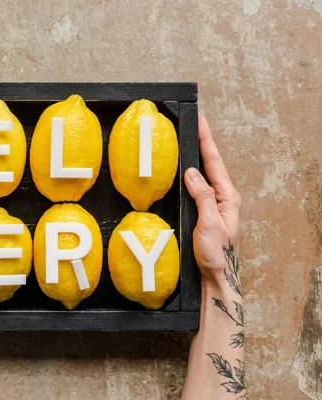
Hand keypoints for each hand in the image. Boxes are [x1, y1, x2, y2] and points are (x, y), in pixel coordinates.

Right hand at [184, 114, 241, 285]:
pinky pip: (197, 186)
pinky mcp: (204, 210)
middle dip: (202, 142)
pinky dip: (190, 173)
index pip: (214, 162)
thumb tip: (192, 172)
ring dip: (197, 156)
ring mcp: (214, 203)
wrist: (214, 276)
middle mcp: (223, 196)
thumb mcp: (210, 224)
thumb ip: (203, 197)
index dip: (206, 140)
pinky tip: (183, 170)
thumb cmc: (215, 254)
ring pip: (204, 173)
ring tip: (189, 139)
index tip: (200, 121)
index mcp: (227, 196)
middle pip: (211, 163)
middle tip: (194, 122)